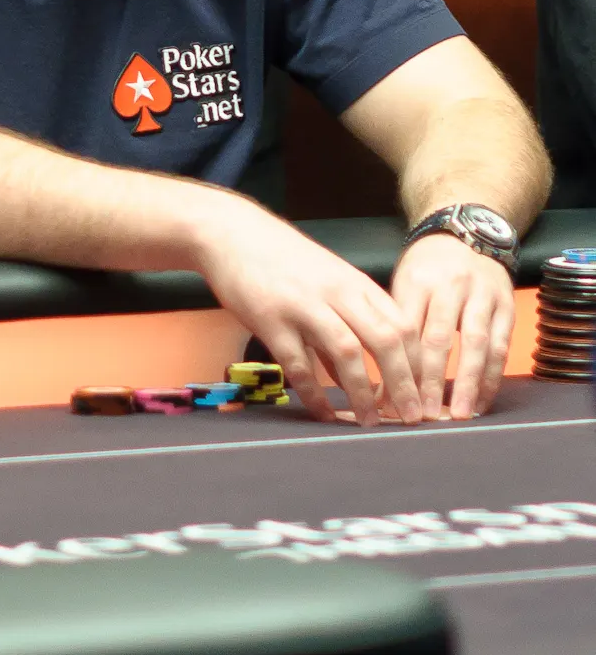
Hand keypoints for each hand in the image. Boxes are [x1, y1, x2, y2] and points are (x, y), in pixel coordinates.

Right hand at [191, 197, 422, 426]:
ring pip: (348, 353)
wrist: (231, 232)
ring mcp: (303, 306)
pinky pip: (299, 365)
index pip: (403, 325)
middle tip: (411, 418)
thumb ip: (345, 323)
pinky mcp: (271, 321)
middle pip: (385, 340)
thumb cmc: (281, 258)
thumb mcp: (325, 282)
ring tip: (370, 422)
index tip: (423, 395)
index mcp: (355, 283)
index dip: (418, 364)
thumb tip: (357, 378)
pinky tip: (323, 412)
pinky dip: (315, 394)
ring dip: (363, 393)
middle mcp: (336, 293)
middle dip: (403, 384)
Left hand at [391, 234, 514, 420]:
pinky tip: (482, 401)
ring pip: (476, 343)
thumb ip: (394, 330)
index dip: (399, 367)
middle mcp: (450, 286)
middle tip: (426, 415)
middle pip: (440, 337)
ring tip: (461, 415)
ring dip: (469, 383)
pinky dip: (492, 376)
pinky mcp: (506, 305)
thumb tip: (379, 386)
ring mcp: (481, 295)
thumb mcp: (402, 286)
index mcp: (416, 281)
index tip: (392, 400)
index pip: (406, 329)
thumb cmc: (426, 268)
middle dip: (433, 380)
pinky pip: (501, 345)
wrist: (464, 233)